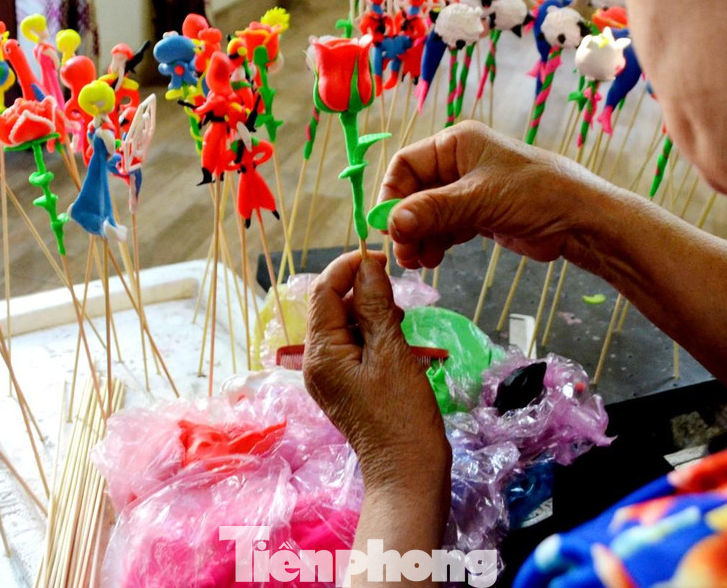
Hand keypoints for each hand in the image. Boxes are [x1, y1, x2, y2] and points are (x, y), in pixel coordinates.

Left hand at [303, 251, 450, 494]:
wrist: (408, 471)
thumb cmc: (403, 414)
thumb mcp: (392, 352)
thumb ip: (376, 304)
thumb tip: (367, 263)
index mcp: (321, 352)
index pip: (324, 291)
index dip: (349, 266)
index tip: (380, 256)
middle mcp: (317, 361)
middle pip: (333, 305)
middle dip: (365, 293)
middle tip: (398, 307)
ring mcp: (330, 375)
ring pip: (348, 323)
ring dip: (374, 314)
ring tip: (401, 331)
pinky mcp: (346, 384)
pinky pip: (356, 345)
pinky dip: (376, 335)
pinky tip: (398, 346)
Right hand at [382, 120, 587, 268]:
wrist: (579, 219)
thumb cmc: (535, 193)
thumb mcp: (480, 199)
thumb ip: (434, 210)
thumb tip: (391, 223)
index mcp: (456, 144)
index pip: (406, 164)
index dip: (391, 194)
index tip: (387, 225)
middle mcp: (459, 164)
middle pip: (414, 192)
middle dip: (406, 222)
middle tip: (404, 253)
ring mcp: (469, 191)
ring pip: (428, 214)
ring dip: (419, 237)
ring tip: (419, 262)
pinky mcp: (479, 214)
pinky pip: (445, 227)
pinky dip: (436, 243)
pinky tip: (433, 259)